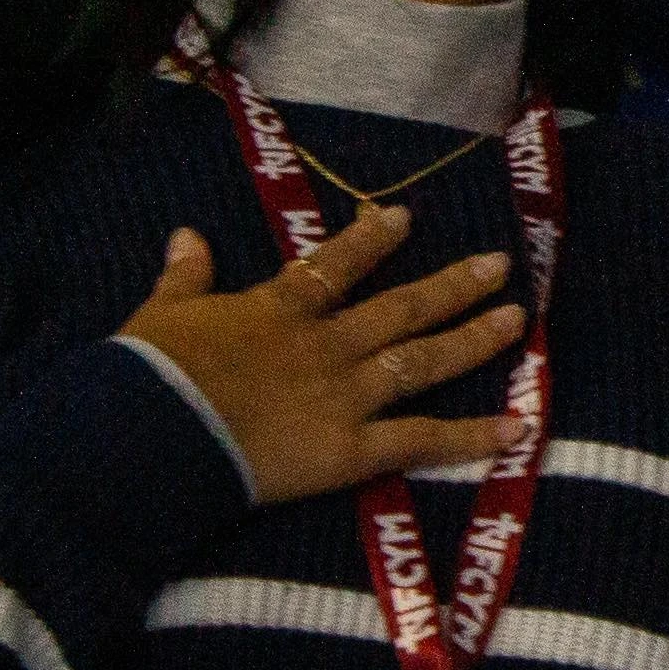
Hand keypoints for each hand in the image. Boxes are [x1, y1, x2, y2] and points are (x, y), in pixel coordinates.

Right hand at [113, 209, 527, 504]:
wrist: (154, 433)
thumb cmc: (151, 373)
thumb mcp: (163, 313)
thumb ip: (185, 277)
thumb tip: (188, 236)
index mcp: (280, 310)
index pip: (335, 266)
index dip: (371, 241)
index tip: (405, 218)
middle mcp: (326, 345)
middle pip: (400, 308)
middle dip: (451, 285)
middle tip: (498, 264)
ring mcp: (345, 396)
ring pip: (422, 361)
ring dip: (473, 339)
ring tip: (517, 320)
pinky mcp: (350, 450)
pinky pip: (420, 441)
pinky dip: (470, 437)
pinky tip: (516, 427)